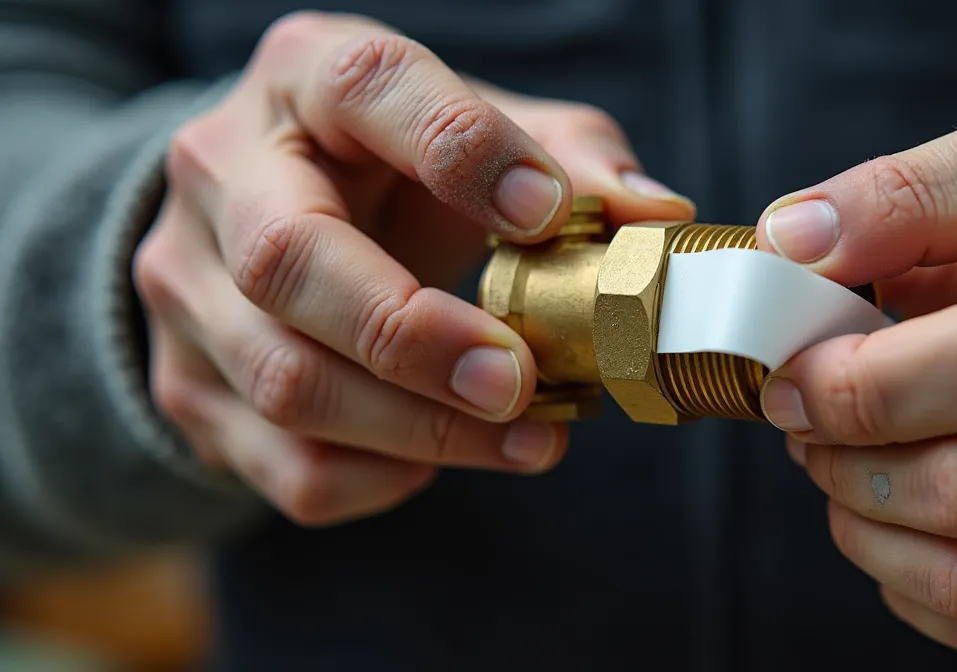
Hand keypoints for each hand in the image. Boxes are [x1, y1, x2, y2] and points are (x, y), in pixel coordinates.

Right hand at [132, 11, 693, 525]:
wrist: (272, 214)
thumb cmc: (401, 166)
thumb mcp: (483, 130)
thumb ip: (571, 159)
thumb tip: (654, 216)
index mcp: (305, 77)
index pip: (368, 90)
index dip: (463, 152)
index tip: (549, 214)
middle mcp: (221, 171)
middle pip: (288, 263)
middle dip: (417, 336)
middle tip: (522, 382)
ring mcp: (184, 285)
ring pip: (285, 382)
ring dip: (421, 430)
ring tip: (530, 439)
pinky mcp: (187, 384)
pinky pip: (284, 465)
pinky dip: (381, 478)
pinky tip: (441, 454)